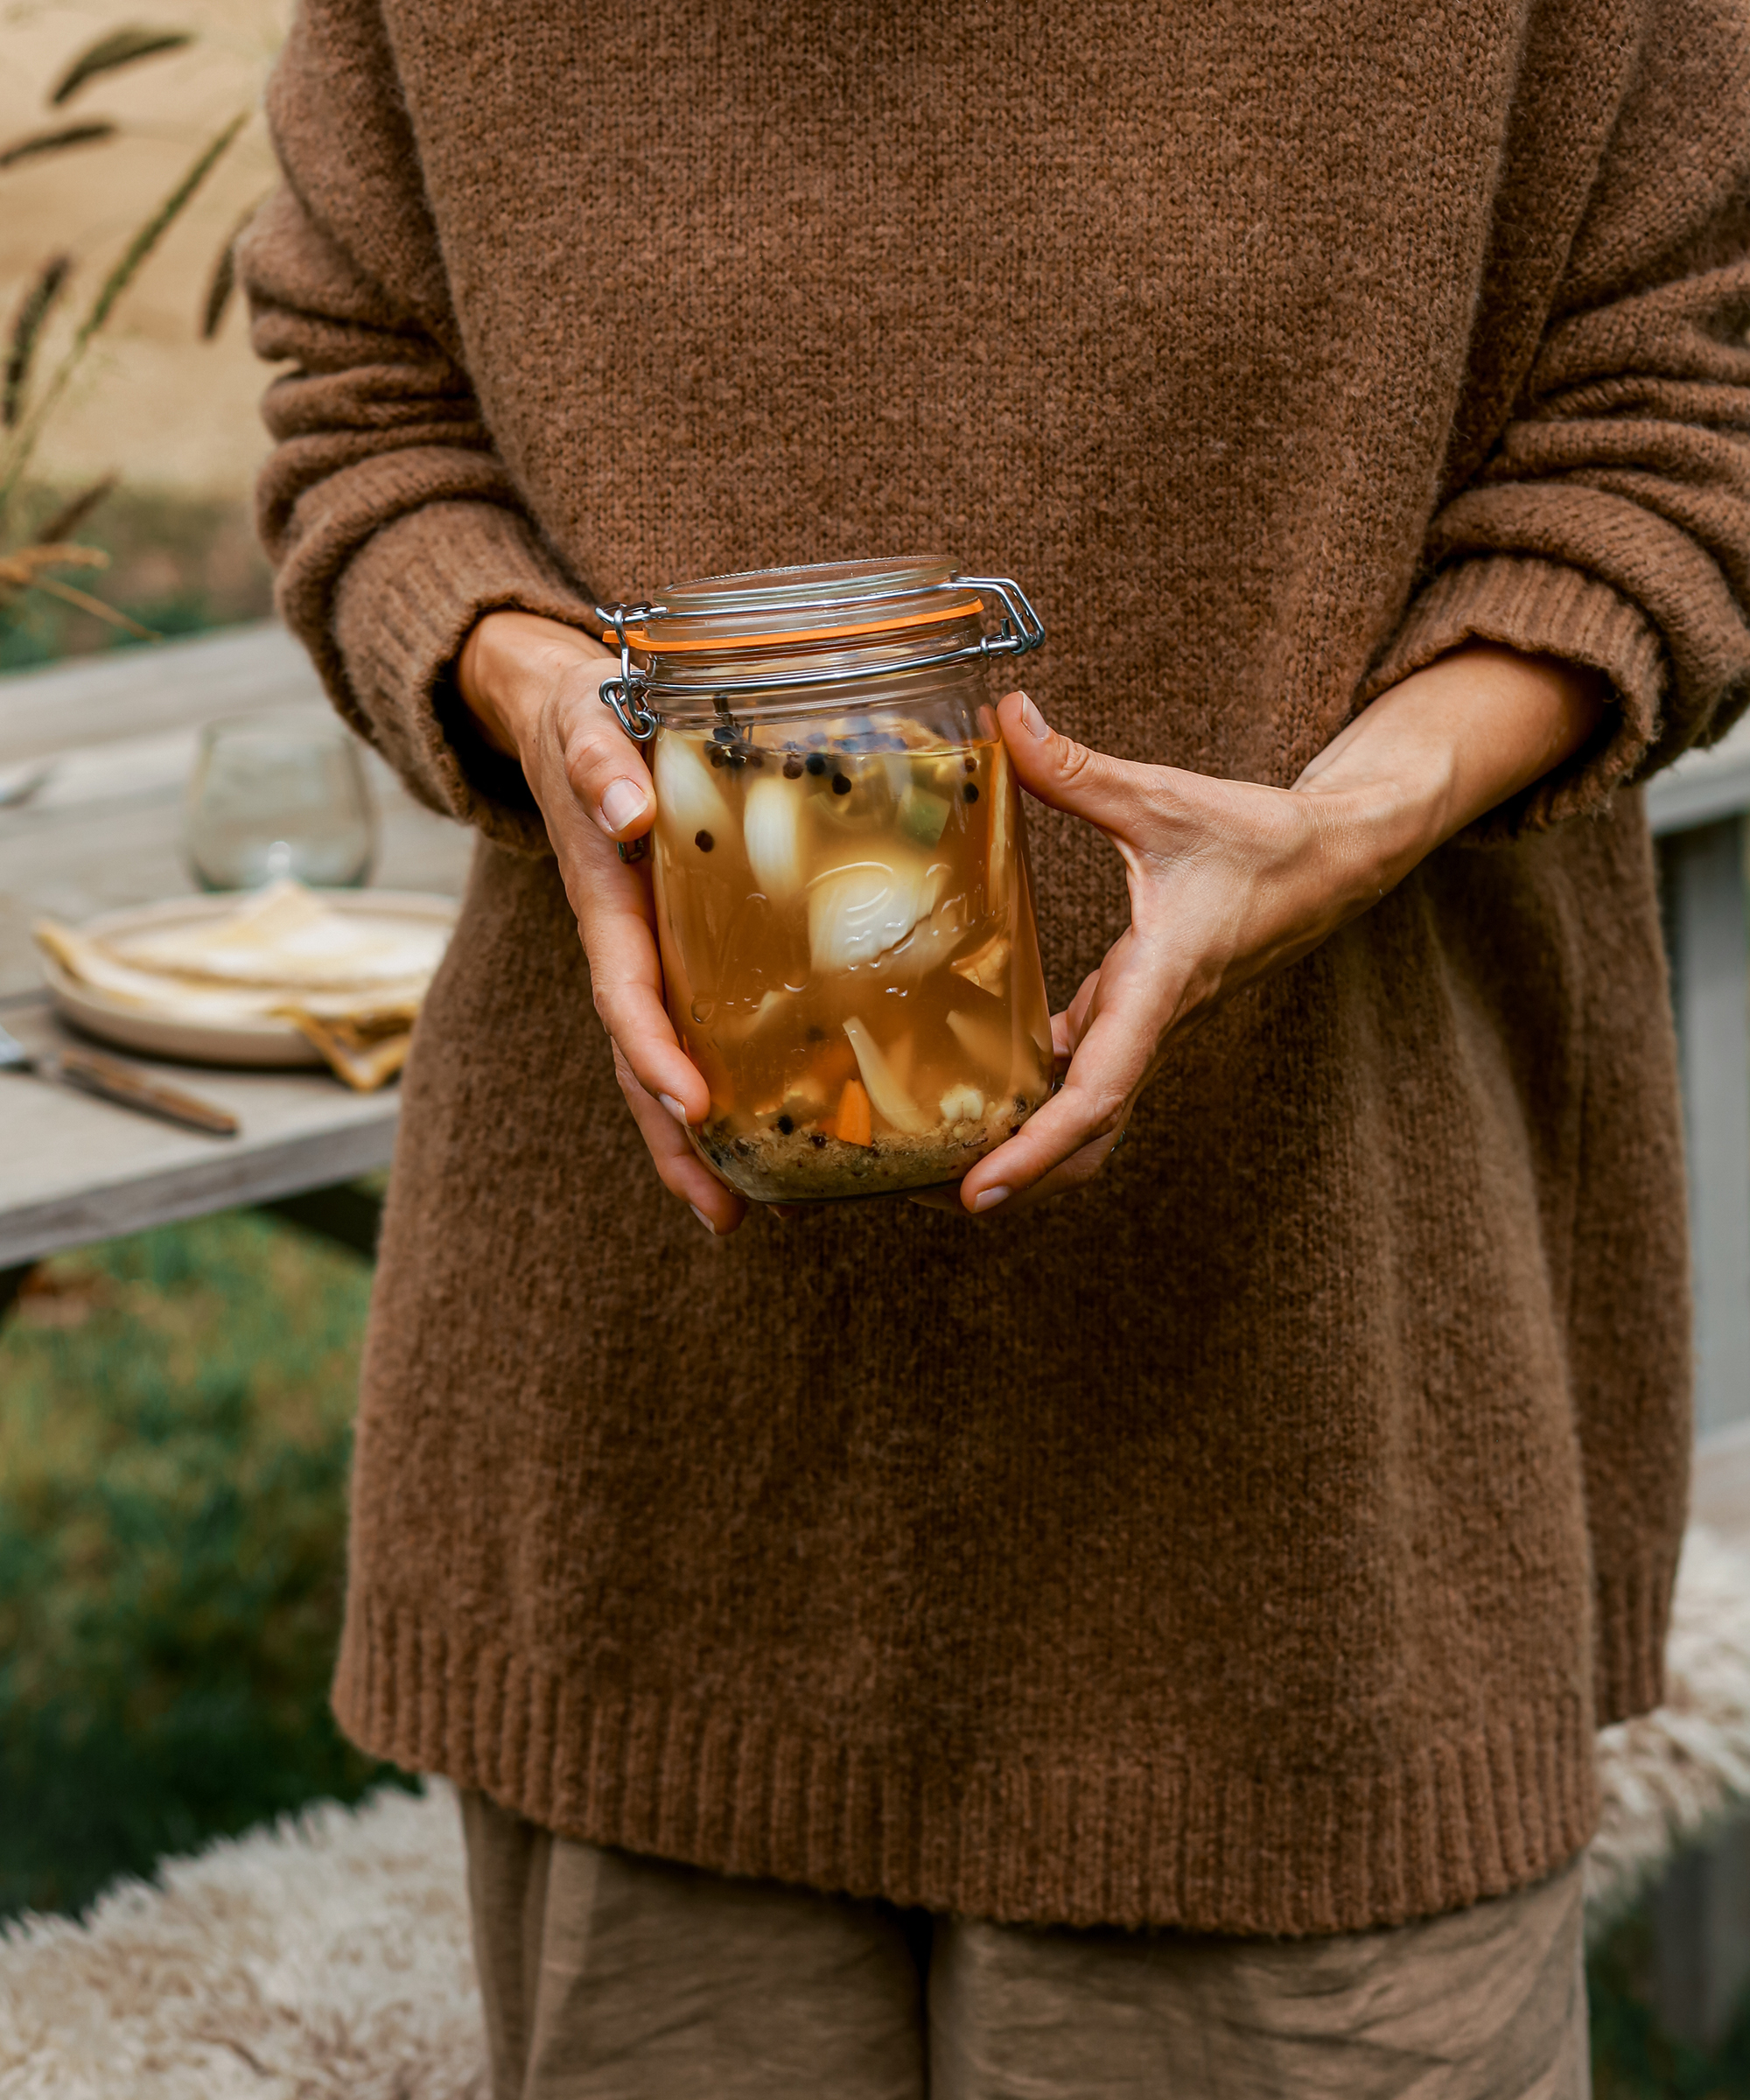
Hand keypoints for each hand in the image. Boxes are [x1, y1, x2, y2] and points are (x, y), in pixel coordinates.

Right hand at [457, 609, 747, 1234]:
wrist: (565, 713)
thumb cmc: (584, 719)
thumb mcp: (585, 724)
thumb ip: (601, 762)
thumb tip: (632, 809)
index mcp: (607, 901)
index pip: (625, 992)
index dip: (653, 1052)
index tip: (691, 1106)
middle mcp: (627, 943)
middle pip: (642, 1060)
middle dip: (675, 1140)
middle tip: (723, 1214)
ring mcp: (652, 953)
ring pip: (669, 1057)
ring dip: (698, 1139)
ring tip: (744, 1212)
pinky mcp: (682, 947)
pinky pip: (700, 1025)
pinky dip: (727, 1084)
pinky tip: (773, 1131)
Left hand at [928, 644, 1606, 1217]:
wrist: (1339, 859)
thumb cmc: (1263, 837)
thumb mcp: (1164, 797)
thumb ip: (1077, 768)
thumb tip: (1005, 717)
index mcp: (1161, 983)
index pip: (1098, 1090)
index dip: (1037, 1148)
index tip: (981, 1191)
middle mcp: (1153, 1018)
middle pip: (1089, 1131)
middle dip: (1023, 1173)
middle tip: (938, 1199)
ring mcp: (1148, 1021)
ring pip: (1092, 1109)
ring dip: (1032, 1144)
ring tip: (945, 1159)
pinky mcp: (1143, 1007)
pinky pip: (1091, 1071)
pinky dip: (1043, 1096)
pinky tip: (986, 1087)